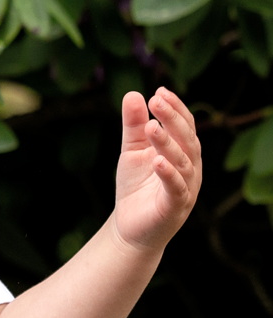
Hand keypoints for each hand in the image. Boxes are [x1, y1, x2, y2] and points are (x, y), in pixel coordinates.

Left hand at [112, 88, 201, 252]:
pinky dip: (169, 174)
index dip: (175, 109)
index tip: (159, 91)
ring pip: (183, 162)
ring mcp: (185, 188)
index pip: (185, 127)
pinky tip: (158, 161)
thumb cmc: (136, 186)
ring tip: (152, 126)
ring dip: (168, 143)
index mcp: (182, 153)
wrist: (129, 226)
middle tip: (157, 100)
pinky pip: (176, 189)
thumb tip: (134, 94)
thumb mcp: (131, 150)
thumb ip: (134, 125)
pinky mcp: (175, 207)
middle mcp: (189, 169)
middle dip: (173, 119)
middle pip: (187, 140)